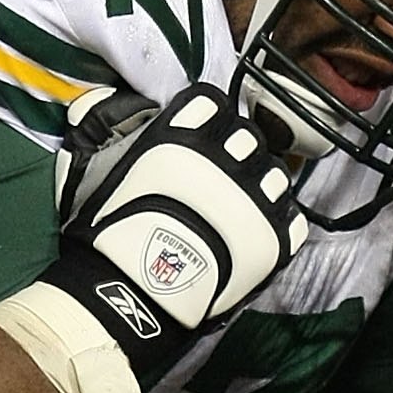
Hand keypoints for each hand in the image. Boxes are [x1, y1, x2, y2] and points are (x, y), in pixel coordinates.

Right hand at [47, 79, 305, 350]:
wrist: (135, 290)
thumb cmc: (109, 230)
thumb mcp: (97, 167)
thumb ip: (114, 129)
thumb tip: (117, 103)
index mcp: (183, 134)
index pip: (214, 101)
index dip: (210, 118)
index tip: (205, 136)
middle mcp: (226, 158)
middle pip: (250, 135)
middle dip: (238, 151)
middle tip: (222, 176)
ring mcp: (255, 198)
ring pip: (277, 173)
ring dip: (262, 184)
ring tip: (244, 206)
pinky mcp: (274, 238)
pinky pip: (295, 216)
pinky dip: (281, 220)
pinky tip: (262, 229)